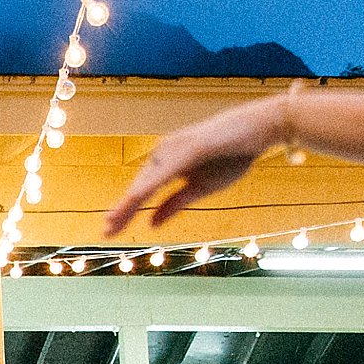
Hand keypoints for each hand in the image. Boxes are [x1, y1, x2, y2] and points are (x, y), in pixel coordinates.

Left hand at [102, 99, 285, 234]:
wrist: (257, 131)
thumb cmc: (231, 156)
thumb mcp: (200, 188)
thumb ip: (175, 204)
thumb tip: (151, 224)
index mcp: (167, 164)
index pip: (142, 191)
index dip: (125, 211)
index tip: (109, 230)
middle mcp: (165, 154)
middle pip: (140, 187)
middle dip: (123, 210)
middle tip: (105, 232)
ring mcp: (175, 149)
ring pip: (148, 180)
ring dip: (130, 201)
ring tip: (114, 220)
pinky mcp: (189, 147)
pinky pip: (166, 171)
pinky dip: (151, 185)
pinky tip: (138, 197)